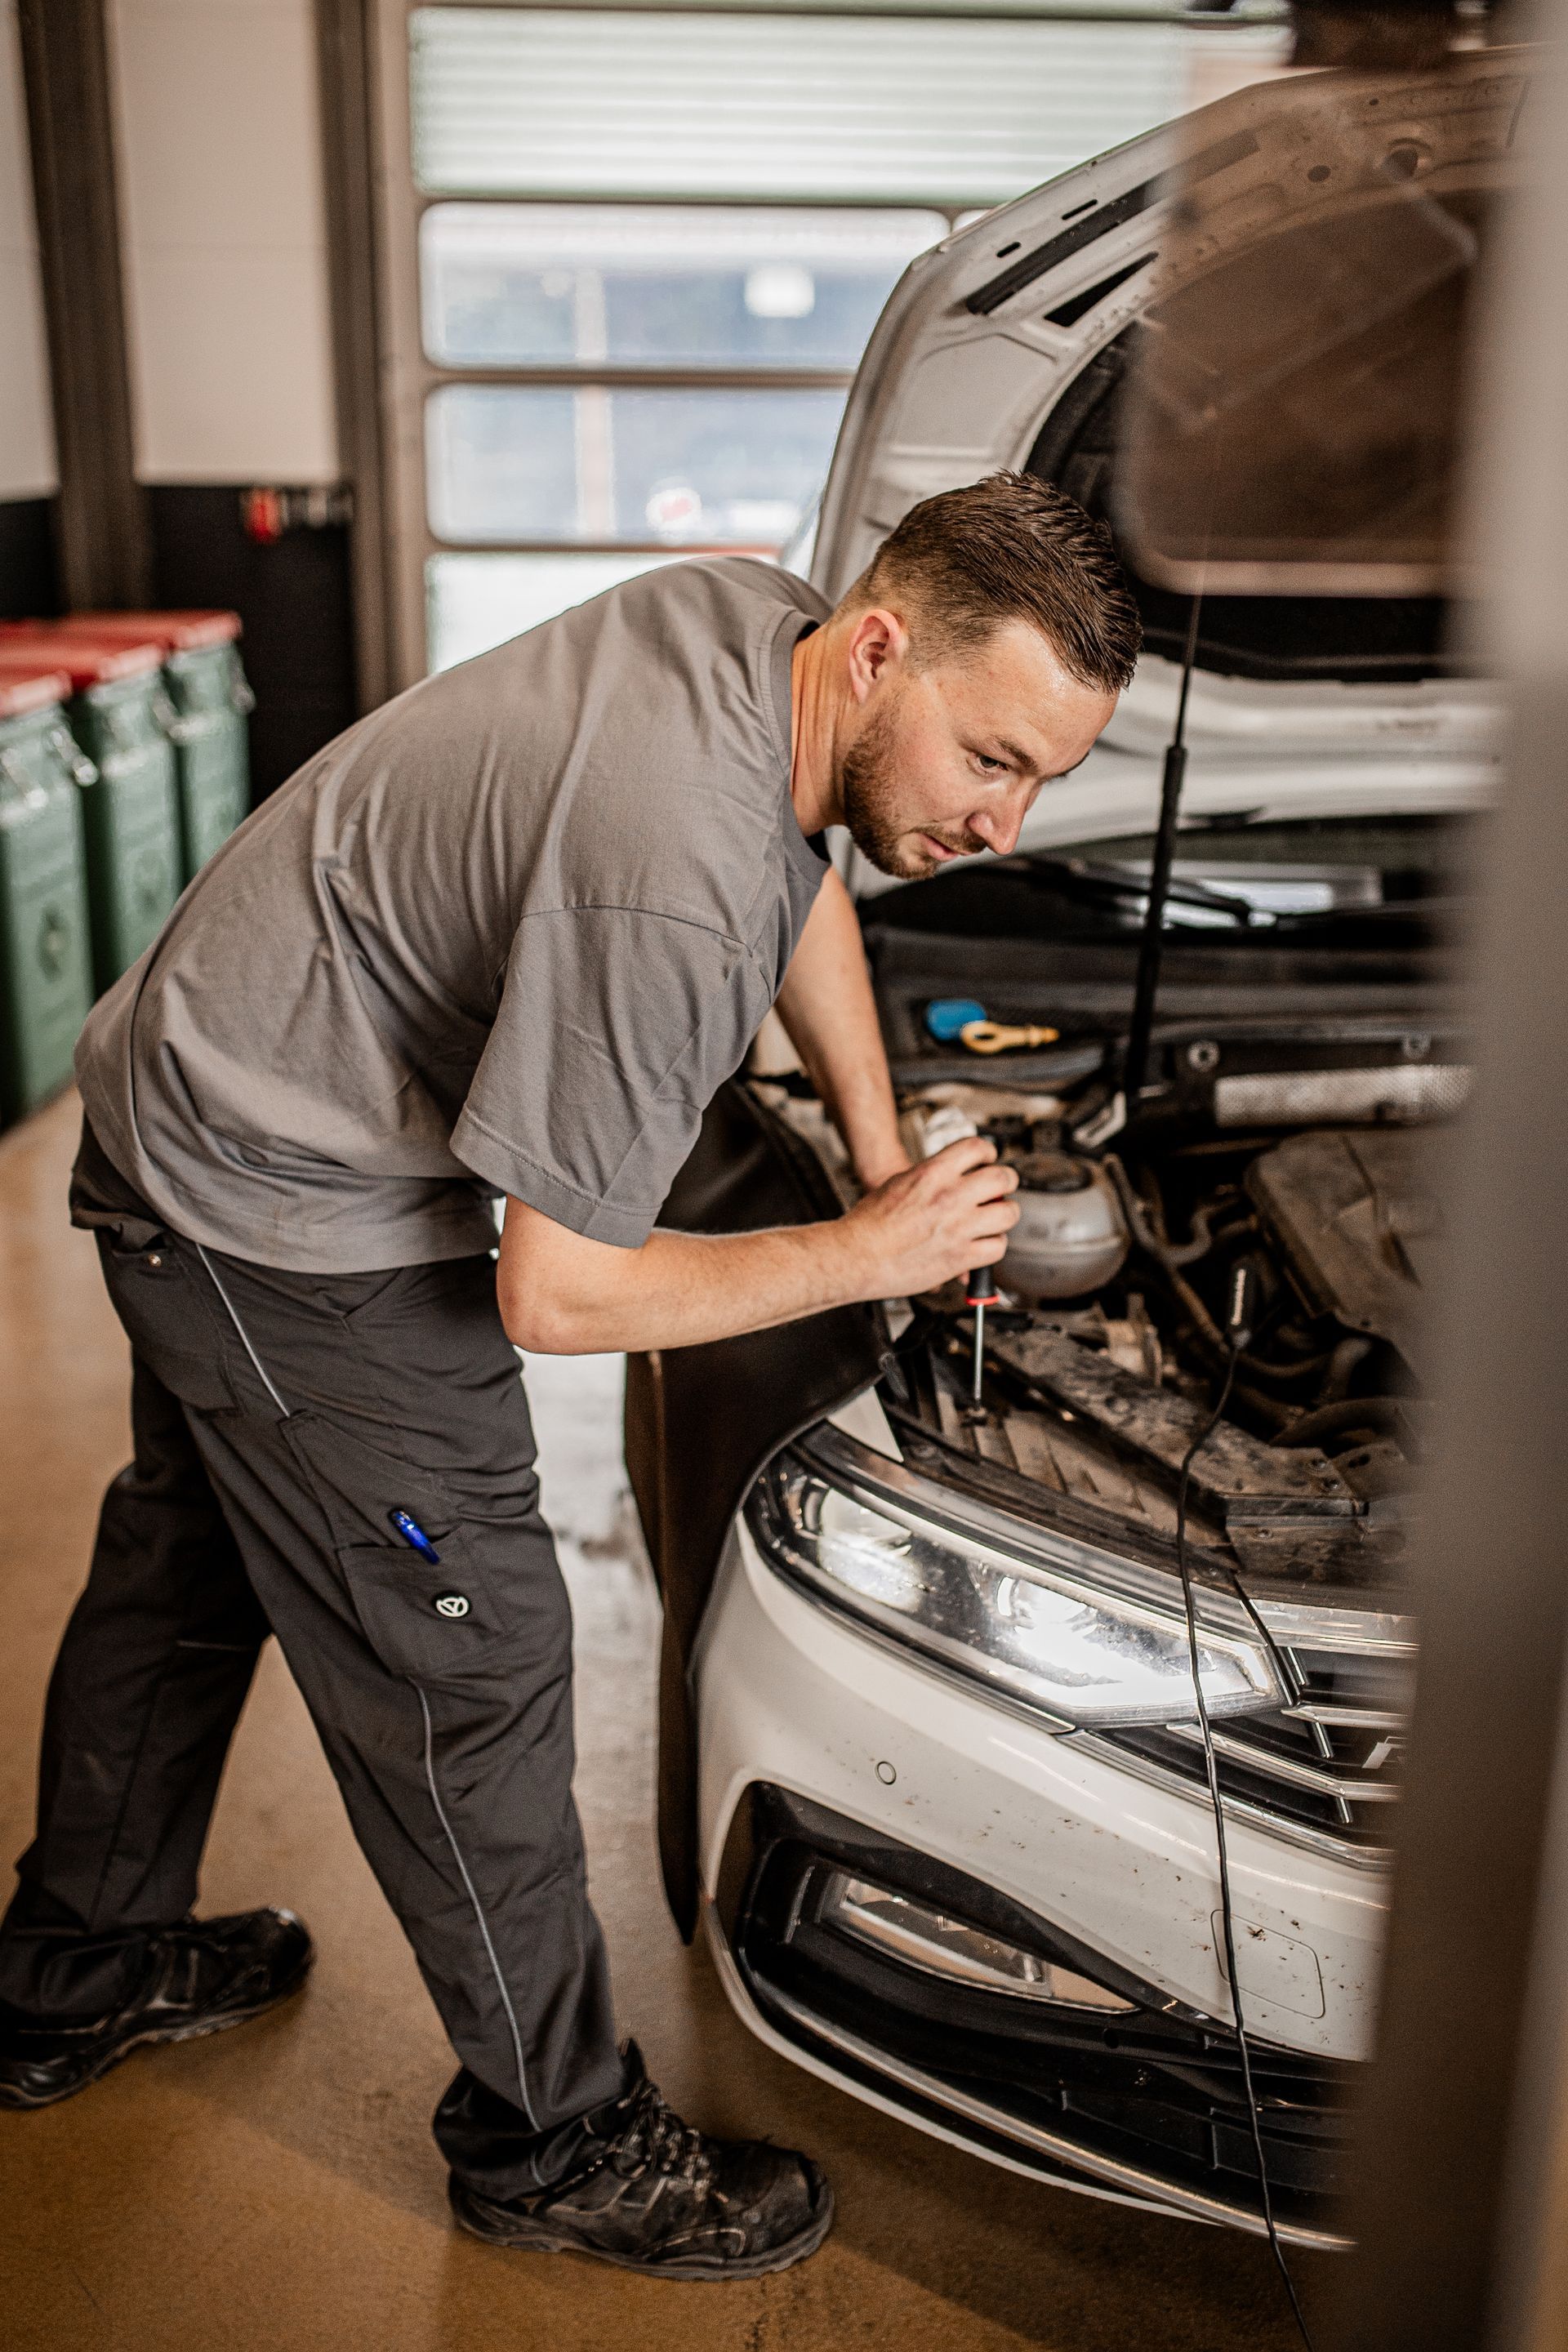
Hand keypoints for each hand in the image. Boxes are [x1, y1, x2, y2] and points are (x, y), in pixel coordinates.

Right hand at [836, 1137, 1019, 1302]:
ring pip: (1008, 1214)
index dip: (989, 1153)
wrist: (856, 1255)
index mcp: (933, 1173)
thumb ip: (931, 1177)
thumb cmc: (869, 1224)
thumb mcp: (898, 1183)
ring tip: (995, 1219)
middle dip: (1005, 1182)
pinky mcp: (960, 1257)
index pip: (978, 1148)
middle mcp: (950, 1196)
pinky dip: (994, 1246)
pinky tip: (983, 1245)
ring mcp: (959, 1227)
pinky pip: (997, 1248)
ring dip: (1004, 1215)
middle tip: (1001, 1189)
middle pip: (1003, 1178)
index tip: (989, 1161)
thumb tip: (952, 1177)